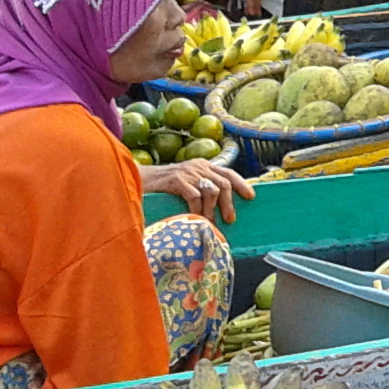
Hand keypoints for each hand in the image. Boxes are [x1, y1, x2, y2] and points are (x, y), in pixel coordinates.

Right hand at [140, 159, 254, 222]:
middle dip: (229, 203)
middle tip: (230, 219)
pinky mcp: (177, 180)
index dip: (241, 184)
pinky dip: (198, 210)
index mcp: (203, 165)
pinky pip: (195, 197)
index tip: (251, 196)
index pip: (228, 172)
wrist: (138, 179)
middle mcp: (198, 166)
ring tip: (210, 223)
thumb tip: (218, 207)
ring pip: (211, 191)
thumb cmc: (163, 186)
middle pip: (223, 183)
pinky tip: (196, 218)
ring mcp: (188, 172)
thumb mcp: (186, 182)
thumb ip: (201, 188)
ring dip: (212, 210)